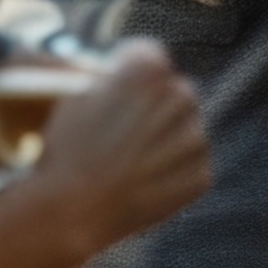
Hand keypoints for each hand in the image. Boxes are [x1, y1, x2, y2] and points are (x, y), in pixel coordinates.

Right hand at [31, 43, 211, 257]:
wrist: (73, 211)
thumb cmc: (67, 150)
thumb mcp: (78, 94)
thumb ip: (114, 77)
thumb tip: (130, 79)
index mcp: (150, 66)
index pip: (150, 56)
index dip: (129, 74)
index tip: (114, 93)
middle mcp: (182, 95)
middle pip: (173, 92)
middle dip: (154, 106)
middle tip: (122, 134)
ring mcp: (195, 138)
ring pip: (184, 129)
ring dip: (165, 140)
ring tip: (129, 163)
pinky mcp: (200, 175)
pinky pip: (190, 166)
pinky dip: (172, 173)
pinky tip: (141, 184)